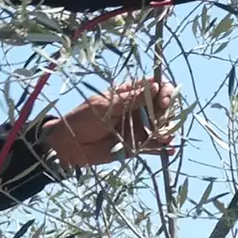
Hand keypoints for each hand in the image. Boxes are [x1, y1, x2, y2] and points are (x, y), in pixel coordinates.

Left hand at [40, 77, 180, 169]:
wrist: (69, 145)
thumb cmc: (83, 118)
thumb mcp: (105, 106)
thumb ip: (131, 100)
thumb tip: (157, 87)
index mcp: (131, 93)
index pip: (157, 87)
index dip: (166, 92)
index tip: (163, 101)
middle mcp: (139, 109)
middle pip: (164, 108)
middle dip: (168, 114)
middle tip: (160, 123)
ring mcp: (140, 127)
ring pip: (162, 127)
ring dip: (167, 131)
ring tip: (162, 138)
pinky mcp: (138, 145)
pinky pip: (155, 146)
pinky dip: (164, 148)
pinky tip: (168, 150)